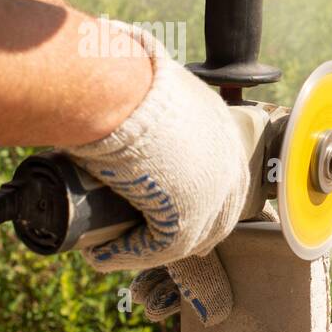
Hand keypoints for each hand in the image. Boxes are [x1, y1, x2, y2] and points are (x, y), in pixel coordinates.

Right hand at [63, 22, 248, 323]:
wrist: (117, 91)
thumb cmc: (120, 77)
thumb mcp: (145, 83)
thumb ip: (140, 91)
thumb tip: (108, 81)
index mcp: (223, 130)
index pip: (220, 176)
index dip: (195, 194)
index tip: (161, 203)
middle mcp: (229, 164)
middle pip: (214, 212)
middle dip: (180, 226)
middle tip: (138, 232)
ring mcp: (214, 194)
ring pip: (187, 234)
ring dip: (149, 244)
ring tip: (111, 244)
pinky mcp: (189, 218)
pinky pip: (159, 247)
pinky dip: (127, 254)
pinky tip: (102, 254)